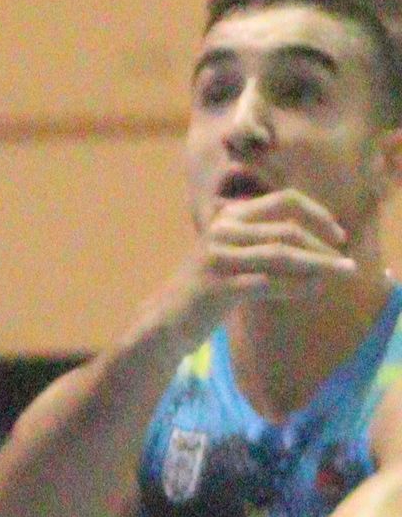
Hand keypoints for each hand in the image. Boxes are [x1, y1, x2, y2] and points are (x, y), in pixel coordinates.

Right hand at [190, 183, 362, 314]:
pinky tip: (315, 290)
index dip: (316, 213)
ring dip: (319, 265)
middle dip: (324, 246)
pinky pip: (269, 283)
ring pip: (281, 254)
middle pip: (286, 229)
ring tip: (343, 274)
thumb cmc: (210, 285)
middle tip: (347, 264)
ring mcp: (218, 258)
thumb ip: (266, 242)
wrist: (169, 317)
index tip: (338, 233)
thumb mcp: (234, 254)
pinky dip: (299, 286)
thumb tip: (321, 245)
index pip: (281, 199)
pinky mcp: (219, 287)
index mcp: (227, 217)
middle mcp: (221, 230)